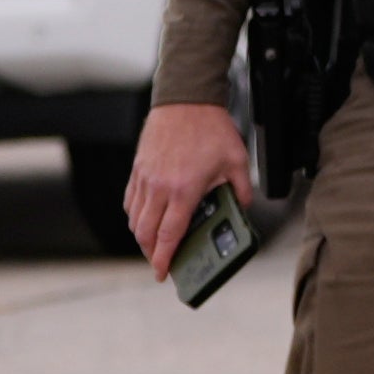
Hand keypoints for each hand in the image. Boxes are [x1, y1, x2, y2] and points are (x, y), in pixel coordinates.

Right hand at [126, 100, 251, 277]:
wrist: (186, 99)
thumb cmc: (211, 128)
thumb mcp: (237, 162)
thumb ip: (241, 190)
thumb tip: (242, 208)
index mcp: (184, 190)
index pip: (169, 235)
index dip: (163, 259)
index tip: (161, 274)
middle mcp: (160, 187)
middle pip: (146, 233)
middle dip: (151, 253)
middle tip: (161, 262)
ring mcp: (145, 178)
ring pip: (135, 219)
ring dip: (142, 236)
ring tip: (154, 244)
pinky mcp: (138, 168)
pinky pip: (130, 200)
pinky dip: (135, 215)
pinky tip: (146, 218)